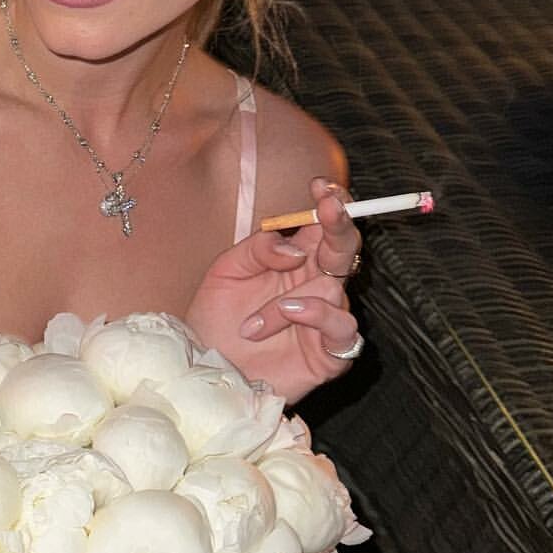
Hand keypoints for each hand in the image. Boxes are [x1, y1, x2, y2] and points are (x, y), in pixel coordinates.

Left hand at [186, 177, 362, 405]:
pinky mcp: (330, 354)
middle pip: (345, 247)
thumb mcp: (226, 271)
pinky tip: (286, 315)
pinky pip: (343, 327)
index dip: (330, 202)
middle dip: (340, 224)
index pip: (323, 225)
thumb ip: (258, 249)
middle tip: (329, 207)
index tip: (320, 186)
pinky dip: (316, 316)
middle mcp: (315, 284)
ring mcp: (326, 318)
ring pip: (331, 288)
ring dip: (285, 303)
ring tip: (249, 326)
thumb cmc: (216, 318)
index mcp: (296, 260)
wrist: (206, 367)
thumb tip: (295, 246)